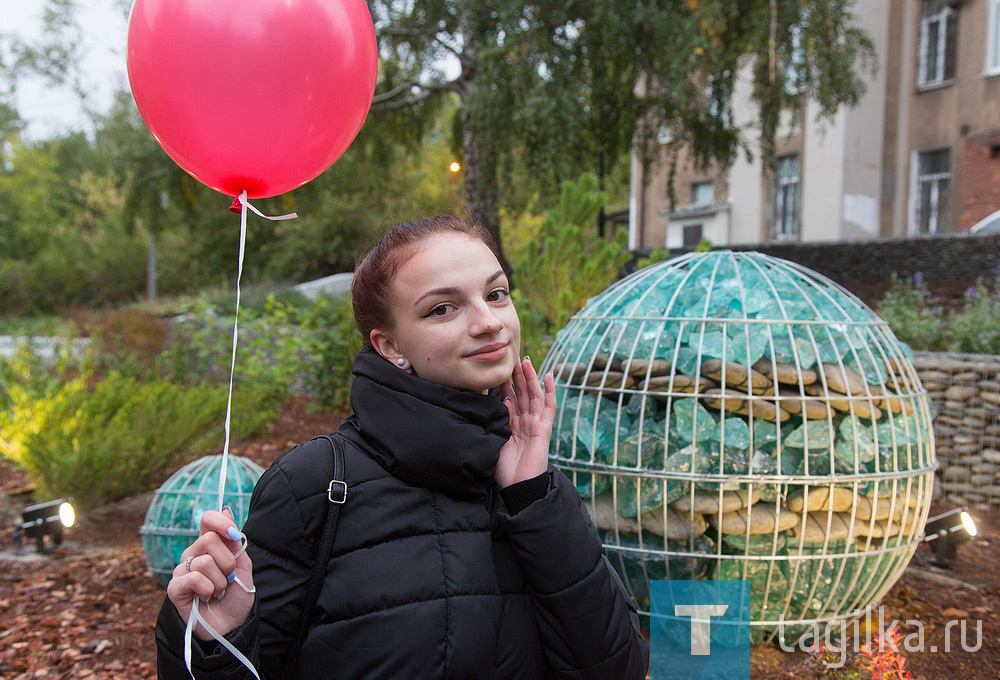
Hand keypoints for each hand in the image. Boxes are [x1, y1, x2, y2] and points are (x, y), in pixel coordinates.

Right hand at [166, 507, 254, 639]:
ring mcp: (182, 570)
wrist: (231, 625)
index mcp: (210, 545)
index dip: (221, 522)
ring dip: (219, 581)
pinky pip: (193, 578)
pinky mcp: (175, 588)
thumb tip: (227, 509)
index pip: (208, 519)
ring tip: (218, 592)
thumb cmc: (236, 596)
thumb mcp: (243, 567)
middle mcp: (193, 553)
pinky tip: (206, 597)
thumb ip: (234, 542)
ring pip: (203, 562)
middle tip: (228, 578)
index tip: (233, 535)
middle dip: (227, 562)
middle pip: (208, 540)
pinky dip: (207, 589)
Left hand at [496, 356, 555, 488]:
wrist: (519, 487)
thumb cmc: (505, 471)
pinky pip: (549, 406)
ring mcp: (536, 424)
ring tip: (525, 361)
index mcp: (512, 426)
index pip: (509, 399)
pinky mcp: (545, 428)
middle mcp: (525, 422)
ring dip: (530, 377)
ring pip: (534, 395)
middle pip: (523, 393)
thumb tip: (494, 403)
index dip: (505, 384)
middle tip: (513, 357)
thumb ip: (496, 423)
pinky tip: (549, 375)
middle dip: (518, 376)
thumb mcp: (495, 442)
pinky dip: (550, 390)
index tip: (499, 369)